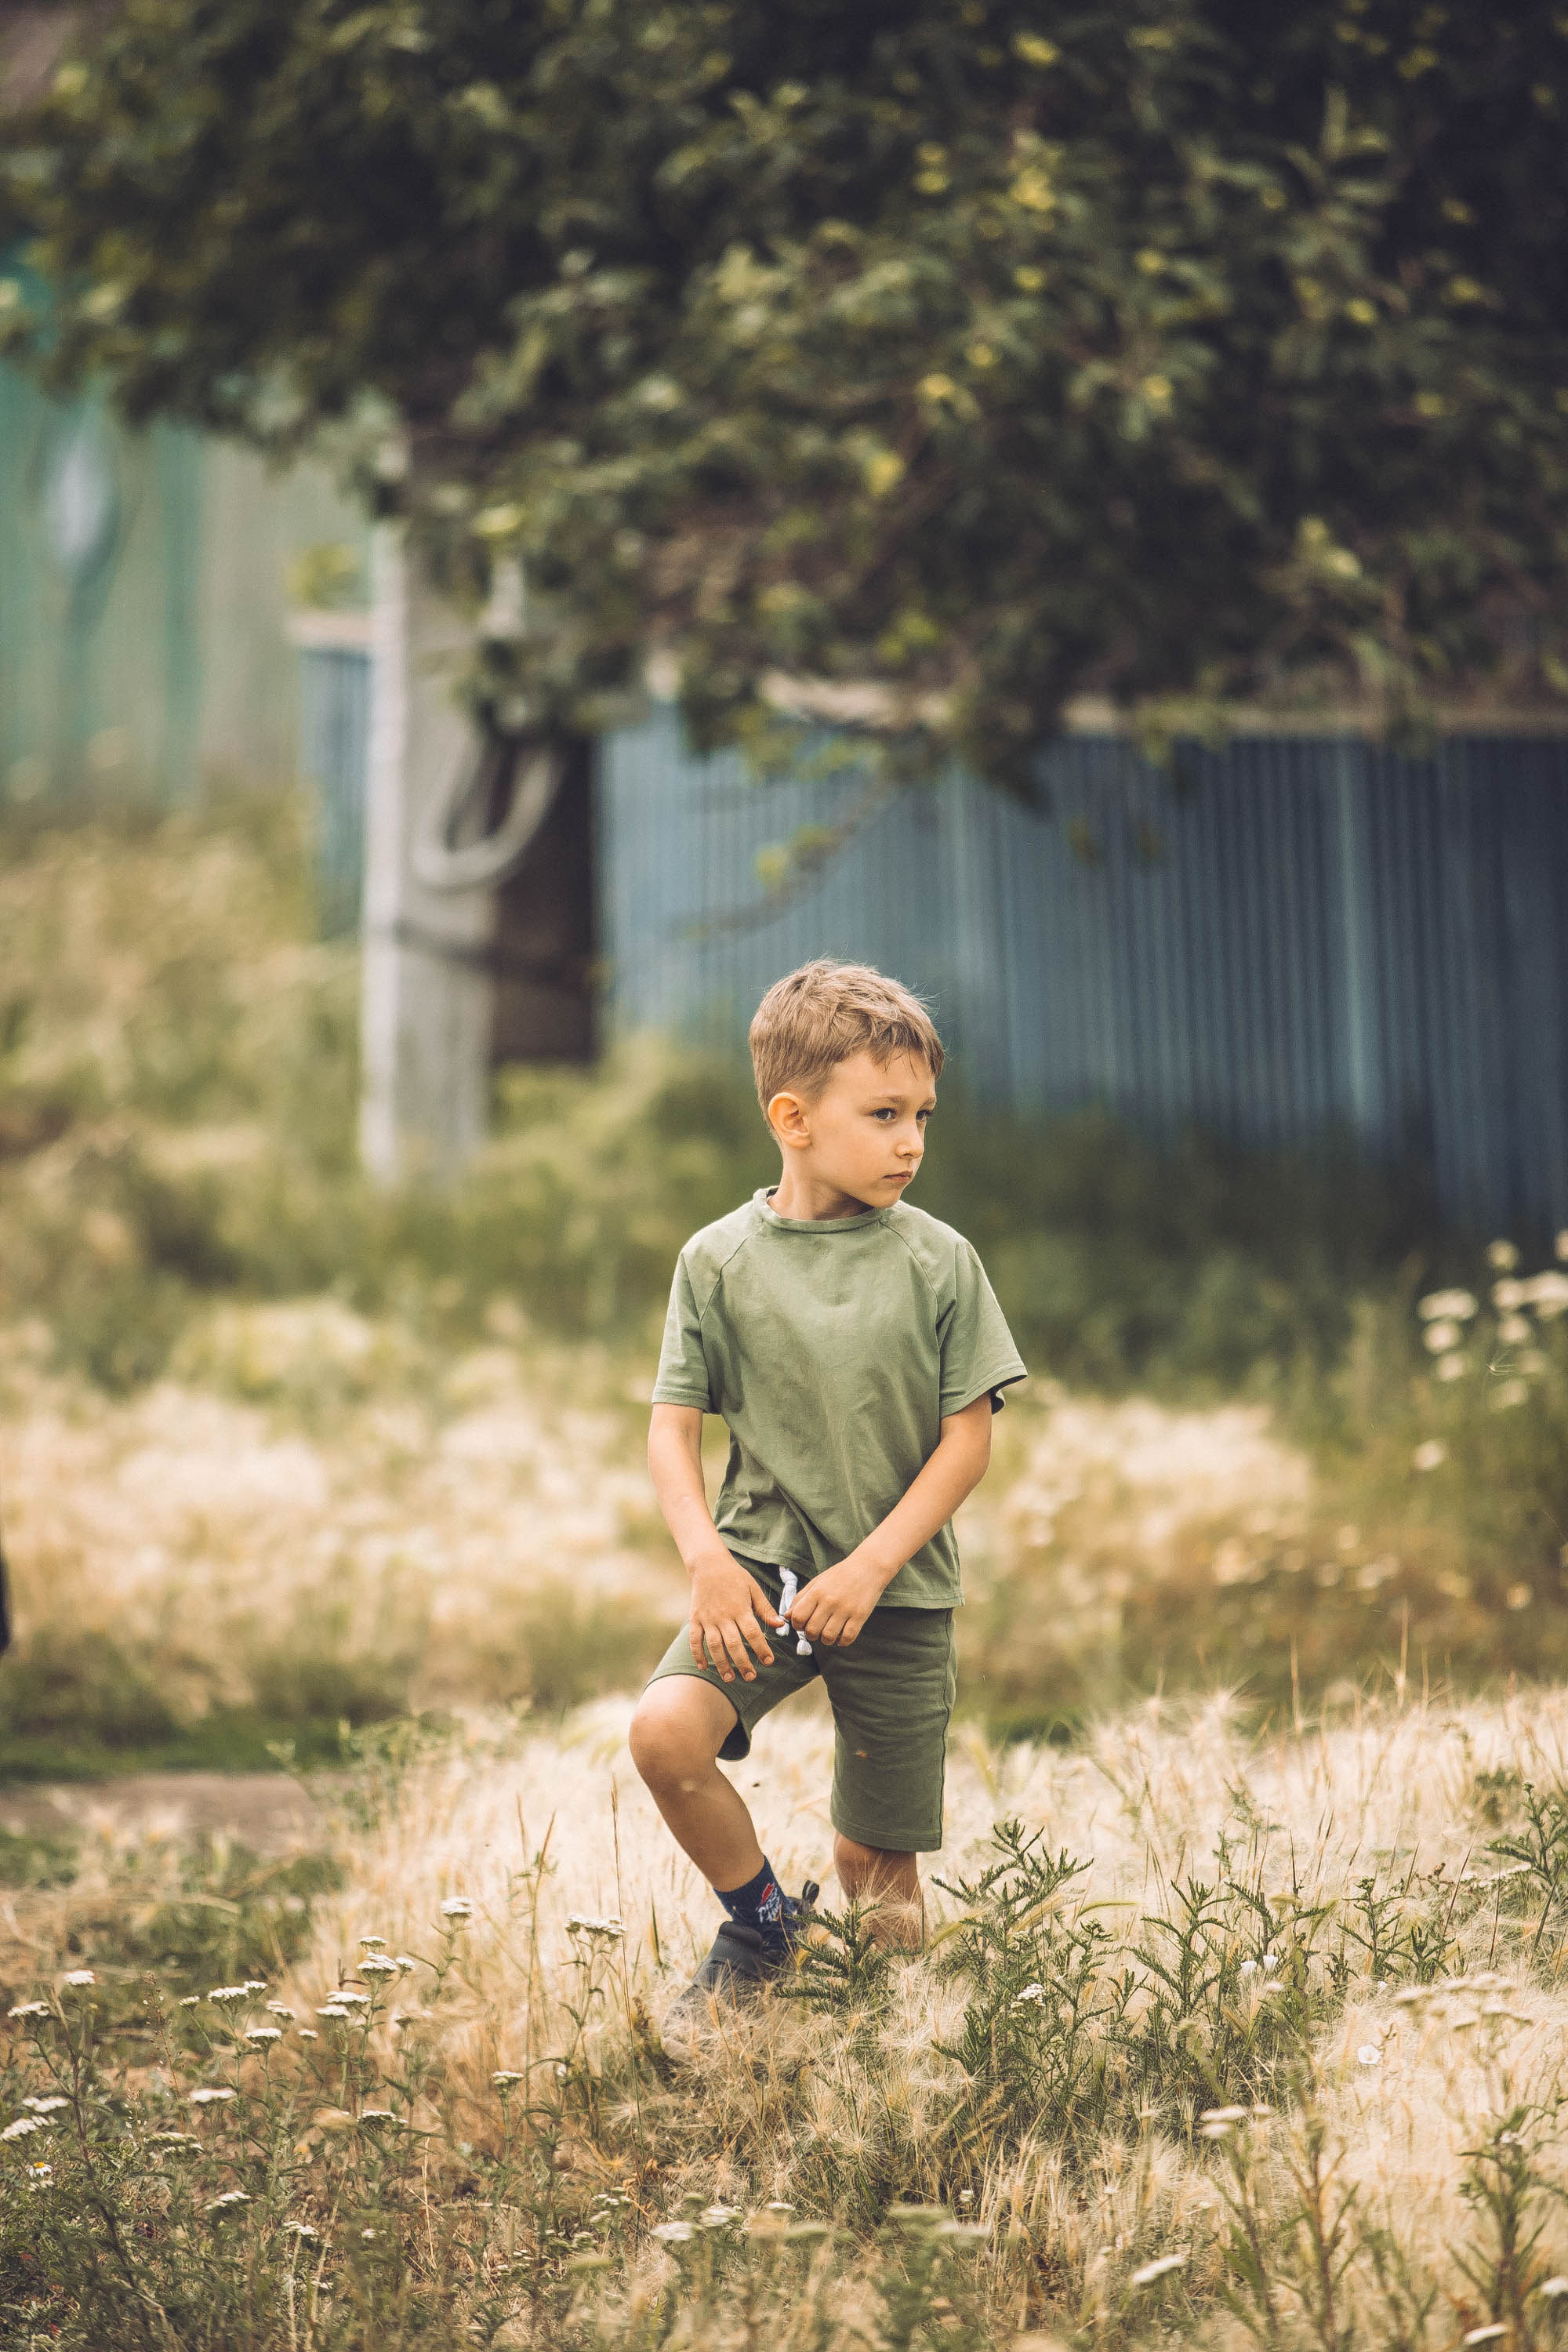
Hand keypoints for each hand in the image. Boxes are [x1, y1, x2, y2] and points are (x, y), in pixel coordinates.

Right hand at [688, 1552, 784, 1682]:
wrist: (708, 1565)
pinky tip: (703, 1667)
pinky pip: (695, 1639)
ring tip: (730, 1678)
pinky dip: (697, 1654)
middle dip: (743, 1663)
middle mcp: (723, 1616)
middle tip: (751, 1677)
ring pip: (714, 1646)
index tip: (769, 1661)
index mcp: (740, 1608)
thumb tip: (780, 1625)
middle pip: (733, 1644)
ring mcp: (707, 1618)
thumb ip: (765, 1609)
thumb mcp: (753, 1589)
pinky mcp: (695, 1619)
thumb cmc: (735, 1577)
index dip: (761, 1648)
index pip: (752, 1633)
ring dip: (722, 1664)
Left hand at [787, 1552, 891, 1647]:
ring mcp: (846, 1609)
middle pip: (812, 1631)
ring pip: (828, 1637)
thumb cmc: (840, 1574)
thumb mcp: (817, 1582)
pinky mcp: (860, 1616)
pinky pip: (847, 1638)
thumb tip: (787, 1616)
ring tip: (829, 1632)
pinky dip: (842, 1641)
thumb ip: (800, 1598)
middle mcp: (830, 1601)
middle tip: (816, 1629)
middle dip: (811, 1635)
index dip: (797, 1625)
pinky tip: (842, 1634)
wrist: (868, 1567)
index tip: (803, 1624)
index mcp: (817, 1592)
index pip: (798, 1617)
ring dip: (826, 1639)